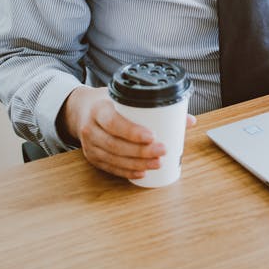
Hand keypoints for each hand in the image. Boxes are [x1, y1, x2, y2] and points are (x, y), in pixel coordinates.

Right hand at [58, 86, 196, 179]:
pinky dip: (126, 171)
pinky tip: (141, 172)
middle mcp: (91, 127)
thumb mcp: (125, 97)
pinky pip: (109, 167)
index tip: (152, 136)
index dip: (132, 131)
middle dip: (141, 151)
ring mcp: (89, 145)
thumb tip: (188, 120)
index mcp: (99, 109)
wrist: (80, 110)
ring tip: (157, 163)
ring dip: (137, 163)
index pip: (114, 122)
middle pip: (116, 144)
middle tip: (163, 151)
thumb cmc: (108, 101)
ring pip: (113, 158)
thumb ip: (154, 106)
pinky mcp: (91, 157)